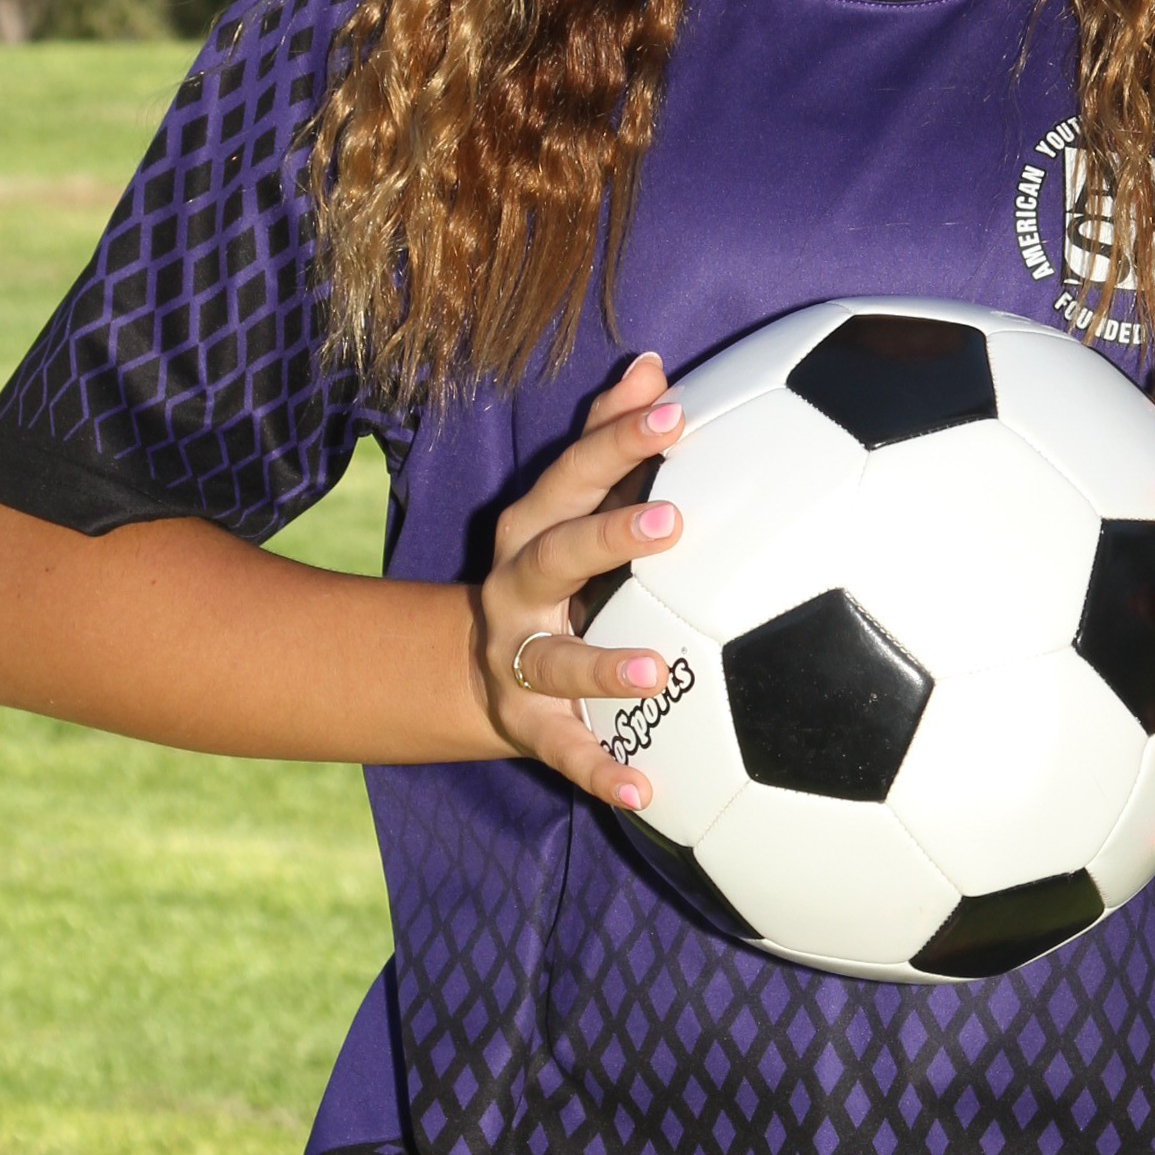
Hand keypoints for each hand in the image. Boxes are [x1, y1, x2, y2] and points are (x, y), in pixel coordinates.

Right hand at [472, 350, 685, 808]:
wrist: (478, 665)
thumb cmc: (556, 565)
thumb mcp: (572, 501)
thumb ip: (611, 435)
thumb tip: (651, 363)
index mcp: (535, 524)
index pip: (575, 470)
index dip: (621, 439)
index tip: (677, 413)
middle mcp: (517, 586)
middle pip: (555, 554)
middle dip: (607, 536)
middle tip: (672, 522)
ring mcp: (517, 657)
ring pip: (555, 659)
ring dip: (603, 667)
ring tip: (657, 671)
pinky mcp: (528, 723)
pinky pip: (564, 751)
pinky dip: (602, 772)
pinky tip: (647, 791)